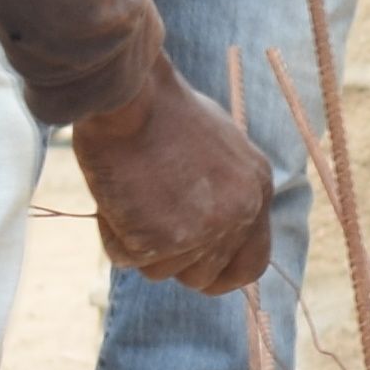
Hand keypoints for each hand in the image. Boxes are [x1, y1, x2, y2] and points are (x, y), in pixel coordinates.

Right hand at [69, 55, 274, 293]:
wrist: (132, 93)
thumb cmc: (162, 109)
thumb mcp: (216, 149)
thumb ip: (221, 192)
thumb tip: (203, 236)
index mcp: (258, 189)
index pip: (252, 264)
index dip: (221, 274)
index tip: (193, 271)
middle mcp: (240, 213)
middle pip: (202, 277)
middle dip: (170, 259)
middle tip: (146, 220)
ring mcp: (203, 230)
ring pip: (161, 272)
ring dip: (137, 241)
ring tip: (131, 192)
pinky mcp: (161, 238)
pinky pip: (126, 257)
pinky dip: (112, 233)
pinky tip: (115, 194)